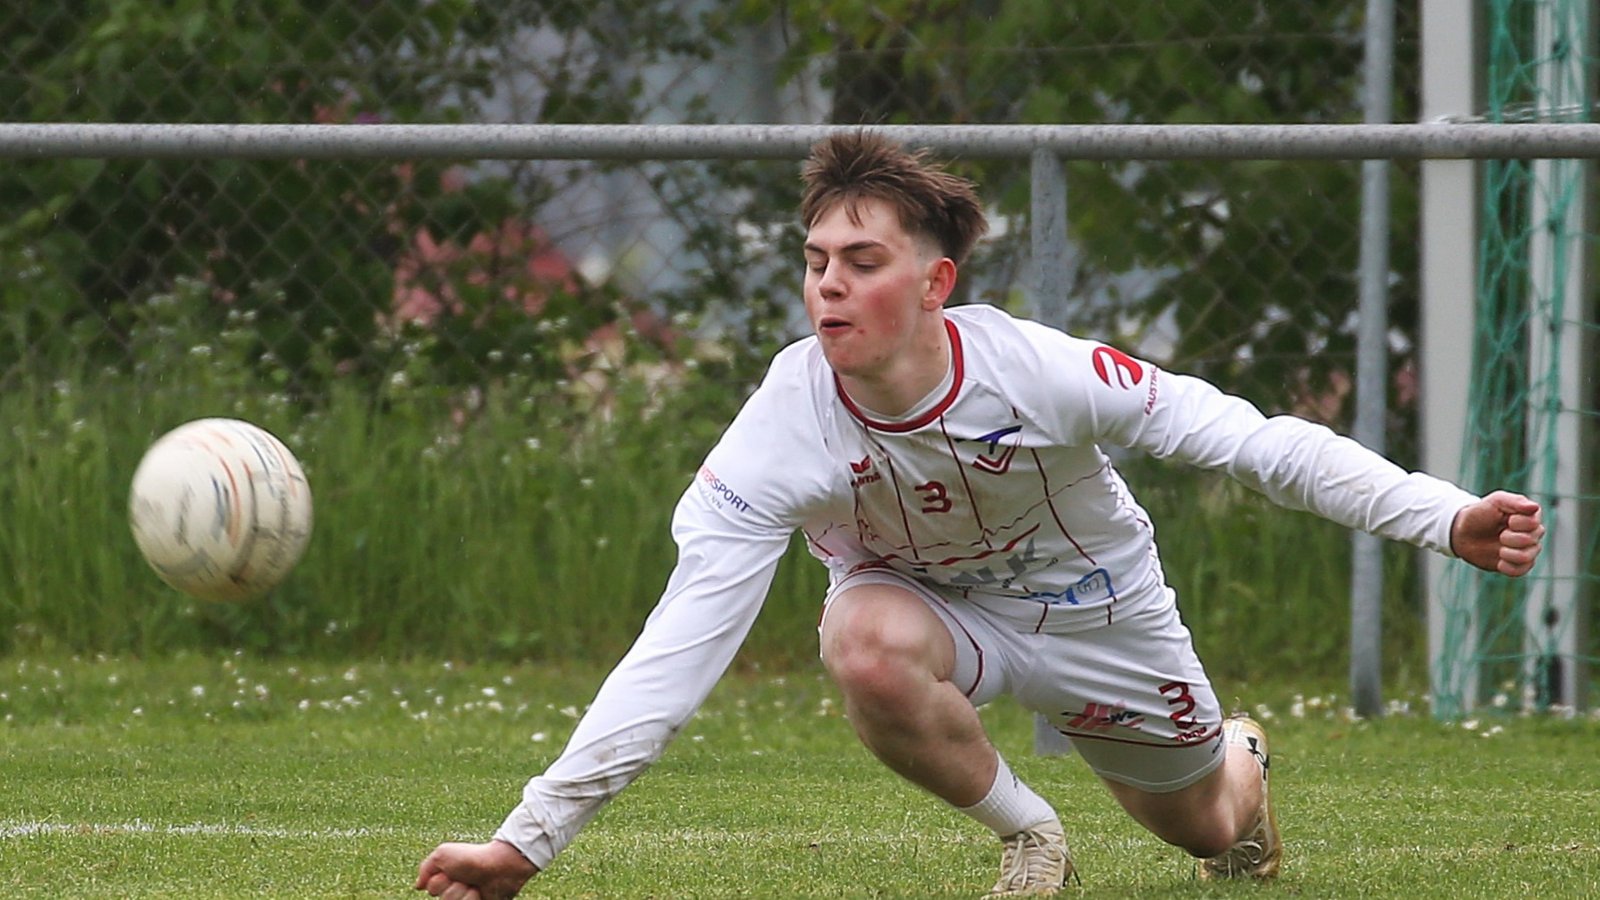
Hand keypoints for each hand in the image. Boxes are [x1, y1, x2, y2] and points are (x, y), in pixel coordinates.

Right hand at [415, 839, 539, 899]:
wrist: (500, 865)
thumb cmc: (472, 857)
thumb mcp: (442, 854)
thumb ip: (426, 868)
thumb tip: (418, 886)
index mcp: (446, 879)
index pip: (433, 890)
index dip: (440, 882)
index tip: (451, 872)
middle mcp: (456, 890)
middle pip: (445, 899)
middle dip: (454, 890)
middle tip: (466, 880)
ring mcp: (468, 898)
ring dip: (466, 896)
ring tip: (476, 887)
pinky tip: (481, 895)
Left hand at [1449, 491, 1544, 576]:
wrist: (1463, 533)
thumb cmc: (1480, 513)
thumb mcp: (1494, 501)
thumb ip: (1514, 501)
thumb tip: (1535, 507)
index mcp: (1530, 516)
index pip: (1534, 523)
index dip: (1517, 523)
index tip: (1506, 519)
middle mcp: (1532, 534)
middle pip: (1531, 540)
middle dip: (1510, 538)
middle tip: (1499, 534)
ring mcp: (1526, 550)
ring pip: (1528, 557)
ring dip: (1509, 554)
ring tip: (1499, 549)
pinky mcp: (1517, 564)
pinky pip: (1521, 571)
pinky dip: (1508, 567)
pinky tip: (1499, 562)